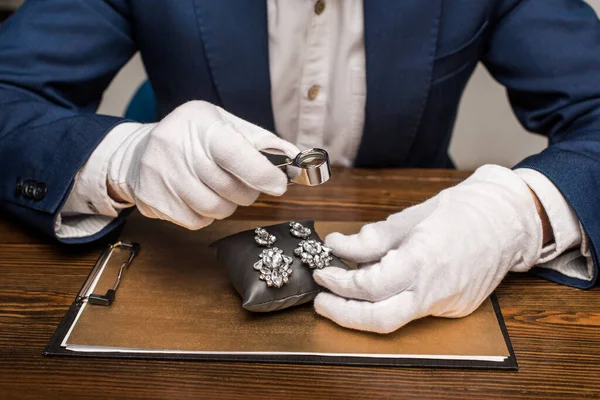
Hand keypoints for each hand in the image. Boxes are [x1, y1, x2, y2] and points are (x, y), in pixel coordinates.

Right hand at [107, 101, 298, 228]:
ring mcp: (162, 178)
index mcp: (200, 126)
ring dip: (228, 204)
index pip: (235, 153)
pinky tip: (199, 196)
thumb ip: (260, 141)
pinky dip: (207, 214)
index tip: (279, 184)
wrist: (136, 151)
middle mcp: (176, 150)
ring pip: (216, 209)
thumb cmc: (192, 136)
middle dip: (248, 191)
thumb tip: (296, 158)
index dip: (261, 173)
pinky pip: (198, 221)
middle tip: (246, 183)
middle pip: (229, 188)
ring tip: (220, 188)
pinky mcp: (155, 203)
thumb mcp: (224, 124)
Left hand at [313, 165, 543, 332]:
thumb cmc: (462, 211)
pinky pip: (413, 311)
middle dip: (343, 314)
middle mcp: (436, 290)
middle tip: (321, 301)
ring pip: (396, 320)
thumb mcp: (410, 217)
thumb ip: (372, 238)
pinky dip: (390, 303)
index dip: (340, 282)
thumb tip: (339, 246)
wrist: (507, 220)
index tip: (324, 271)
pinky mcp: (453, 309)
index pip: (370, 285)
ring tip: (343, 295)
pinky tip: (378, 289)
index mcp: (424, 260)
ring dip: (363, 312)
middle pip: (380, 320)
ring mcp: (447, 304)